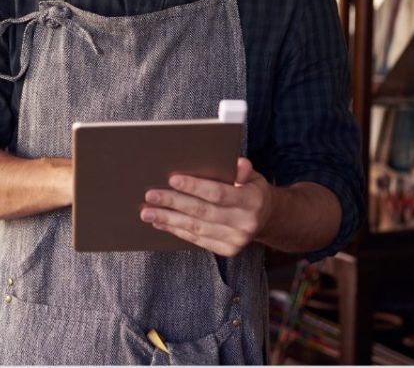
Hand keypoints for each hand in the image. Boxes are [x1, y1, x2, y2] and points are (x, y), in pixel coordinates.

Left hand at [139, 158, 273, 256]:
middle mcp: (245, 223)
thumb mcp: (253, 176)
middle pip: (202, 212)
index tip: (172, 179)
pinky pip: (197, 239)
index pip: (218, 193)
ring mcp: (236, 240)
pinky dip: (176, 230)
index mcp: (252, 201)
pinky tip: (160, 222)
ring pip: (196, 228)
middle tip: (150, 195)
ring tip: (147, 212)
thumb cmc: (251, 189)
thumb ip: (242, 170)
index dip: (195, 187)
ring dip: (168, 219)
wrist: (267, 218)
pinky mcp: (227, 250)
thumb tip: (237, 163)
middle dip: (173, 203)